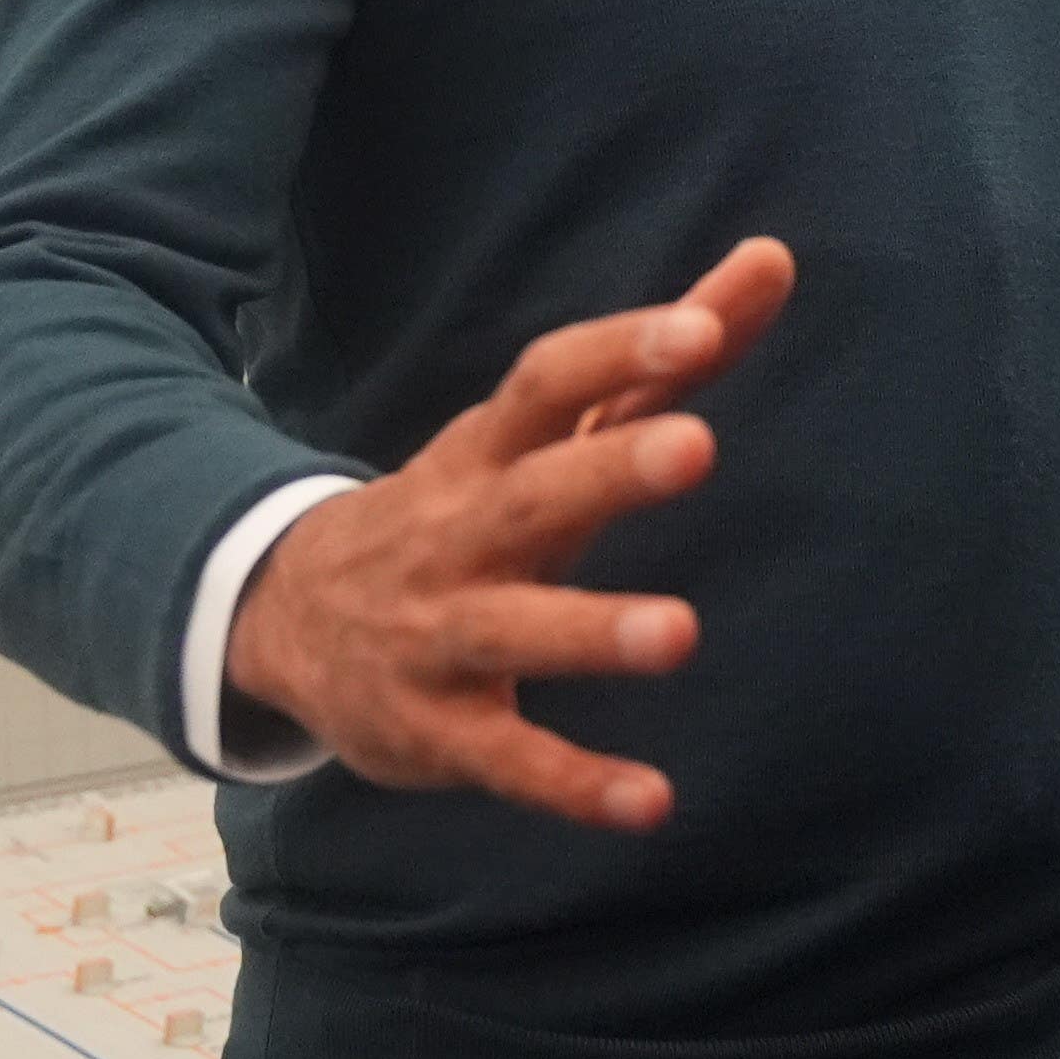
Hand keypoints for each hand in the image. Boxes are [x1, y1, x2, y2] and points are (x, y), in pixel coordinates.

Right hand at [222, 238, 793, 829]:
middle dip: (608, 470)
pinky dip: (575, 785)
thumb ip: (660, 358)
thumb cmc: (462, 507)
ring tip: (680, 635)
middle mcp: (457, 534)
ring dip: (591, 632)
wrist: (283, 619)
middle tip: (697, 443)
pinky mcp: (437, 731)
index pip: (546, 384)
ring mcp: (440, 635)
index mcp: (486, 452)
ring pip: (513, 630)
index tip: (703, 324)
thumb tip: (776, 255)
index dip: (619, 349)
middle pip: (530, 492)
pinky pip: (508, 761)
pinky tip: (653, 803)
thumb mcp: (543, 435)